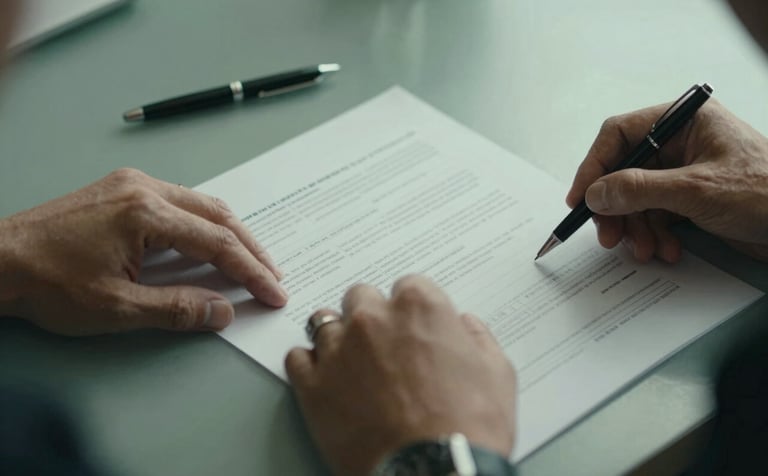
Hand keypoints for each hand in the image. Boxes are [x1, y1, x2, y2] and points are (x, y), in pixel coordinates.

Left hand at [0, 168, 286, 335]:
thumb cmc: (47, 283)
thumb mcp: (117, 308)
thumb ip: (177, 308)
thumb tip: (223, 311)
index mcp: (145, 212)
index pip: (218, 243)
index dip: (251, 271)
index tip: (274, 291)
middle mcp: (144, 188)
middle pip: (218, 215)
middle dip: (250, 248)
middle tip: (272, 275)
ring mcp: (131, 184)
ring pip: (201, 204)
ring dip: (229, 233)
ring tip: (249, 262)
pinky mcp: (121, 189)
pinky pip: (178, 201)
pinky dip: (202, 224)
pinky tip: (208, 243)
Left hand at [285, 275, 515, 475]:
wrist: (432, 473)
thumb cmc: (468, 426)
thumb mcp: (497, 374)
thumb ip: (478, 338)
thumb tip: (465, 326)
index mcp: (419, 306)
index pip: (408, 285)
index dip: (412, 309)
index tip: (414, 327)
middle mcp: (373, 318)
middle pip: (361, 297)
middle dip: (372, 316)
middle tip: (383, 347)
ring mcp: (338, 350)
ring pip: (325, 323)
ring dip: (338, 339)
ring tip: (352, 366)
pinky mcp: (312, 385)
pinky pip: (297, 358)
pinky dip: (309, 366)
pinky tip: (327, 381)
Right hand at [567, 99, 767, 262]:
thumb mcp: (696, 190)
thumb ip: (639, 189)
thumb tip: (596, 192)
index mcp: (684, 121)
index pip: (620, 134)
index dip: (594, 166)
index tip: (581, 198)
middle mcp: (681, 142)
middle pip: (623, 171)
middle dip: (616, 208)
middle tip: (609, 235)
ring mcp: (684, 171)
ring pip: (636, 198)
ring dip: (636, 228)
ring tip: (645, 250)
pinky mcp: (690, 198)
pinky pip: (655, 214)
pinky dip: (655, 234)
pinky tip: (667, 250)